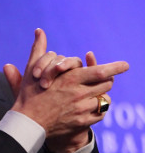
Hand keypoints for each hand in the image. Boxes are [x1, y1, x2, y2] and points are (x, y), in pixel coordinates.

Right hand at [4, 29, 128, 152]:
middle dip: (109, 79)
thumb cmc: (29, 93)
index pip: (100, 71)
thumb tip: (39, 30)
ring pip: (104, 99)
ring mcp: (81, 109)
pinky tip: (91, 106)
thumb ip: (38, 49)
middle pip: (106, 84)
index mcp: (69, 79)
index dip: (115, 67)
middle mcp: (78, 93)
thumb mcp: (32, 69)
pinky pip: (100, 114)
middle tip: (109, 78)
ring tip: (96, 92)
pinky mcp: (82, 122)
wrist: (27, 122)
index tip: (125, 65)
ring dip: (102, 94)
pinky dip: (99, 109)